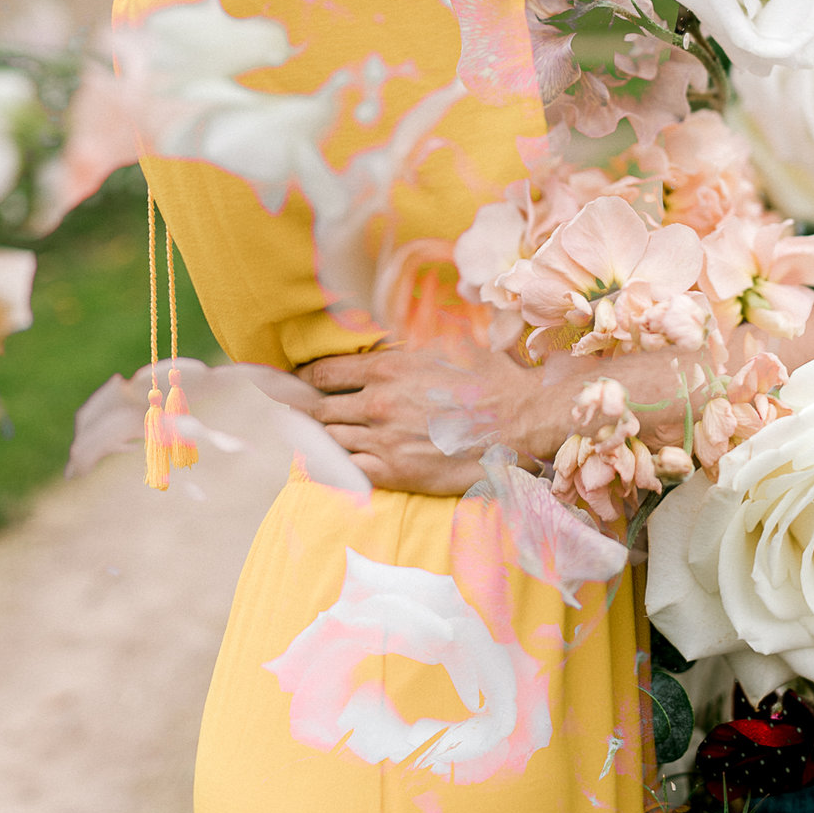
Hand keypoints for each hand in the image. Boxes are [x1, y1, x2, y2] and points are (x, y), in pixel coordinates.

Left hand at [292, 341, 532, 494]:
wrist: (523, 420)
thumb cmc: (488, 378)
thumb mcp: (443, 344)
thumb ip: (404, 345)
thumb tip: (378, 340)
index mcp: (385, 368)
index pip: (321, 373)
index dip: (302, 379)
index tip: (293, 384)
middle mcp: (378, 403)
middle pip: (317, 409)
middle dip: (302, 411)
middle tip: (290, 414)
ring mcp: (385, 440)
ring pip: (328, 440)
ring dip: (314, 439)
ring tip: (304, 439)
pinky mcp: (397, 472)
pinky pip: (347, 471)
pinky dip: (331, 467)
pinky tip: (325, 465)